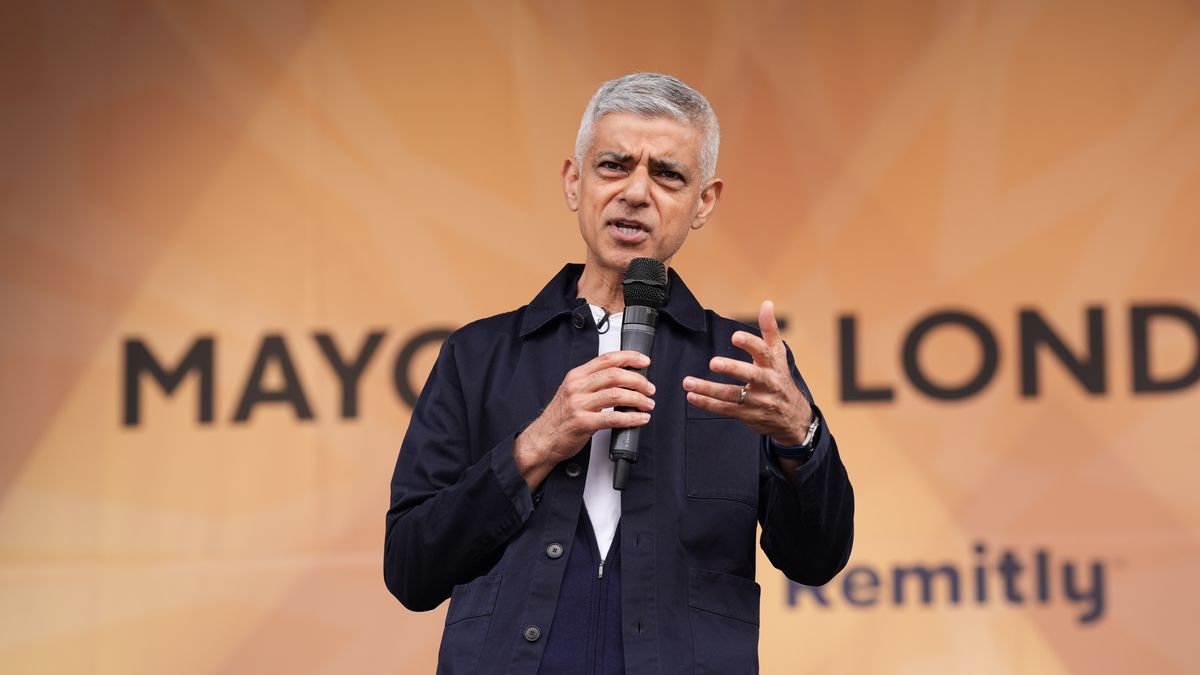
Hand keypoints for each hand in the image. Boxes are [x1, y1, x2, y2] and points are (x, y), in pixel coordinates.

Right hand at [514, 350, 655, 488]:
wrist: (543, 439)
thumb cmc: (560, 417)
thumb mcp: (572, 391)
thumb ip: (593, 382)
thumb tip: (622, 376)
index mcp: (576, 375)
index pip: (607, 359)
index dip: (629, 357)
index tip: (644, 361)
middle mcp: (577, 387)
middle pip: (614, 375)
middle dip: (638, 380)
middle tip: (650, 388)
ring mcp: (579, 404)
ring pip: (616, 394)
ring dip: (638, 399)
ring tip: (648, 404)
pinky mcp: (583, 423)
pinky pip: (613, 418)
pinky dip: (631, 418)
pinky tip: (640, 419)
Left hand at [682, 301, 813, 445]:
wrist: (793, 417)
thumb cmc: (780, 378)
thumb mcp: (779, 355)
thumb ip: (770, 329)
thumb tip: (767, 303)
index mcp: (774, 365)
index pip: (764, 352)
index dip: (751, 344)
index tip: (736, 336)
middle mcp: (767, 383)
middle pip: (750, 375)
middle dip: (732, 369)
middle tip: (713, 362)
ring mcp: (757, 401)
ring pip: (732, 395)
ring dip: (708, 389)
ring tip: (688, 382)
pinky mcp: (747, 415)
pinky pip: (725, 409)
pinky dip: (707, 404)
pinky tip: (692, 396)